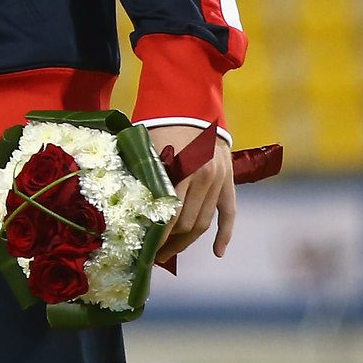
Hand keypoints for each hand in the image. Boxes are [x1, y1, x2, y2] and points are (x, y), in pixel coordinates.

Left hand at [146, 124, 236, 262]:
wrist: (192, 107)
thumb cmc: (162, 126)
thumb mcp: (150, 149)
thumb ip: (147, 177)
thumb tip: (133, 209)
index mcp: (186, 169)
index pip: (173, 213)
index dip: (160, 234)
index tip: (146, 248)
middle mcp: (207, 178)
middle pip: (190, 222)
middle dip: (171, 242)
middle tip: (154, 255)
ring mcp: (221, 182)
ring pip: (206, 221)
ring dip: (188, 241)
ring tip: (170, 254)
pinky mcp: (229, 182)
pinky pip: (229, 213)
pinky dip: (225, 234)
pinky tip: (218, 252)